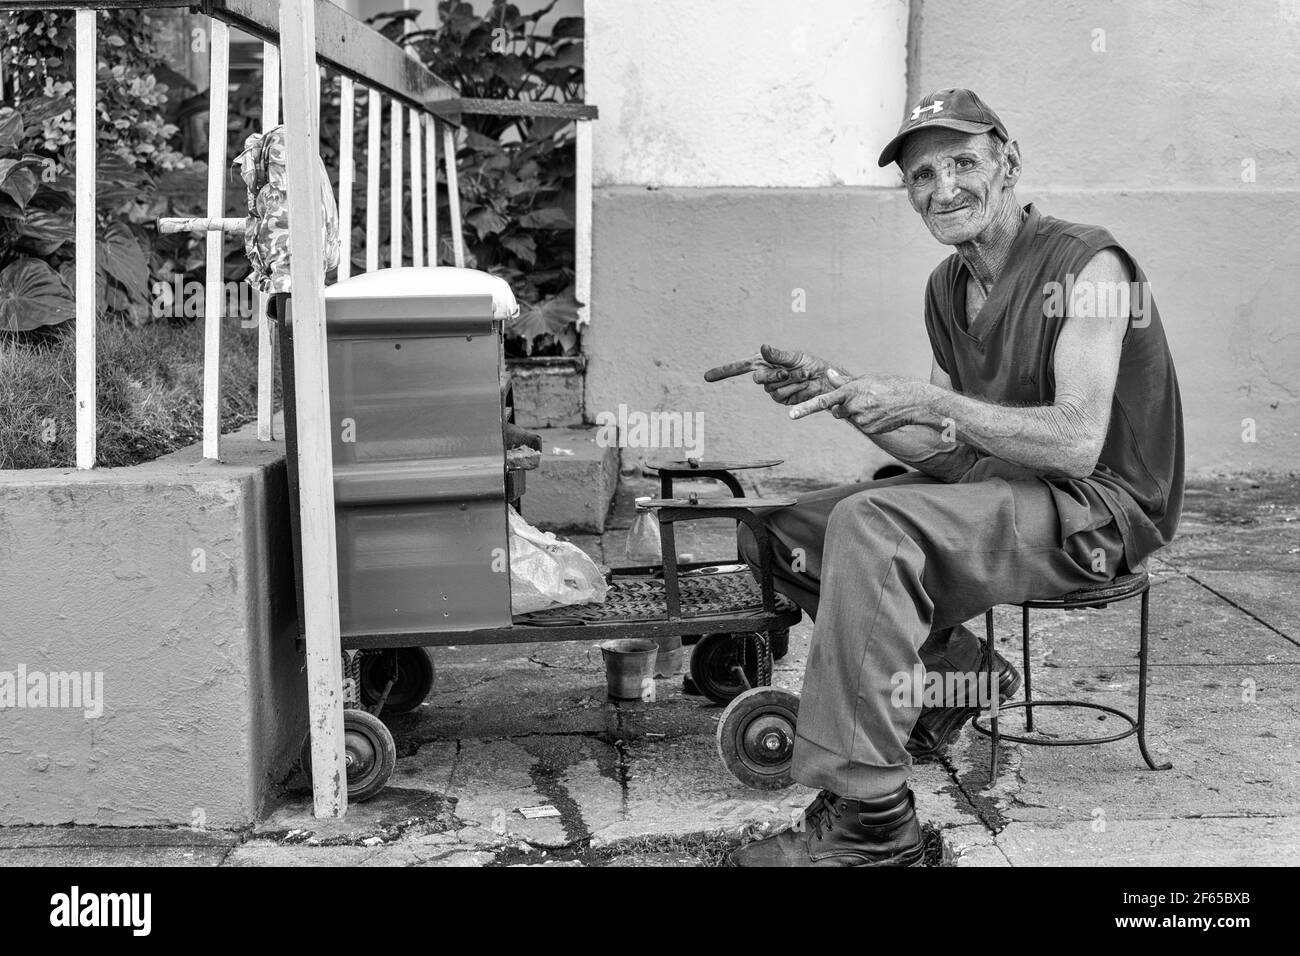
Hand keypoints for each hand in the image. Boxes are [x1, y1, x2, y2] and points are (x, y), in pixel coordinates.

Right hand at [704, 343, 844, 406]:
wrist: (824, 380)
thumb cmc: (809, 363)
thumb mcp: (794, 356)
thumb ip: (778, 354)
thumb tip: (763, 347)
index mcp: (764, 363)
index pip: (738, 367)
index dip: (723, 371)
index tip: (706, 377)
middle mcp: (765, 376)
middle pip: (758, 379)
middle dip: (773, 375)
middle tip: (787, 372)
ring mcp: (772, 390)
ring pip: (772, 390)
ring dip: (790, 382)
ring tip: (803, 376)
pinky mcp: (782, 400)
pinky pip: (782, 397)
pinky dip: (794, 390)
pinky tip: (803, 386)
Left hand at [789, 369, 930, 433]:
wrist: (913, 402)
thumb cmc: (890, 385)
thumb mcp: (866, 378)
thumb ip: (844, 380)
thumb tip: (828, 375)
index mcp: (851, 390)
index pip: (823, 400)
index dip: (806, 407)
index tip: (791, 414)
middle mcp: (854, 406)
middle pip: (836, 410)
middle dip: (843, 406)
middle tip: (862, 399)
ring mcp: (861, 419)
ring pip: (849, 417)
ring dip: (857, 412)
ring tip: (875, 404)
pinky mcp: (869, 429)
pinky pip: (861, 425)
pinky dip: (867, 420)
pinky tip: (880, 414)